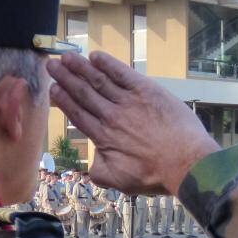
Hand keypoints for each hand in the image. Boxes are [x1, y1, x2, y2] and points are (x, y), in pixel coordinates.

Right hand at [47, 51, 219, 194]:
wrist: (185, 162)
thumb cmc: (156, 175)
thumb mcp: (121, 181)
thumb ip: (99, 172)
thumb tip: (91, 162)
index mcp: (104, 137)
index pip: (78, 114)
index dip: (63, 100)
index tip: (53, 89)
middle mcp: (111, 116)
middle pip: (83, 93)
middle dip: (65, 78)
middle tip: (51, 65)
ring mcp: (129, 102)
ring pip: (99, 81)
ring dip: (81, 67)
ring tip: (66, 57)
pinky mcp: (147, 91)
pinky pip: (123, 73)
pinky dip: (109, 64)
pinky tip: (96, 56)